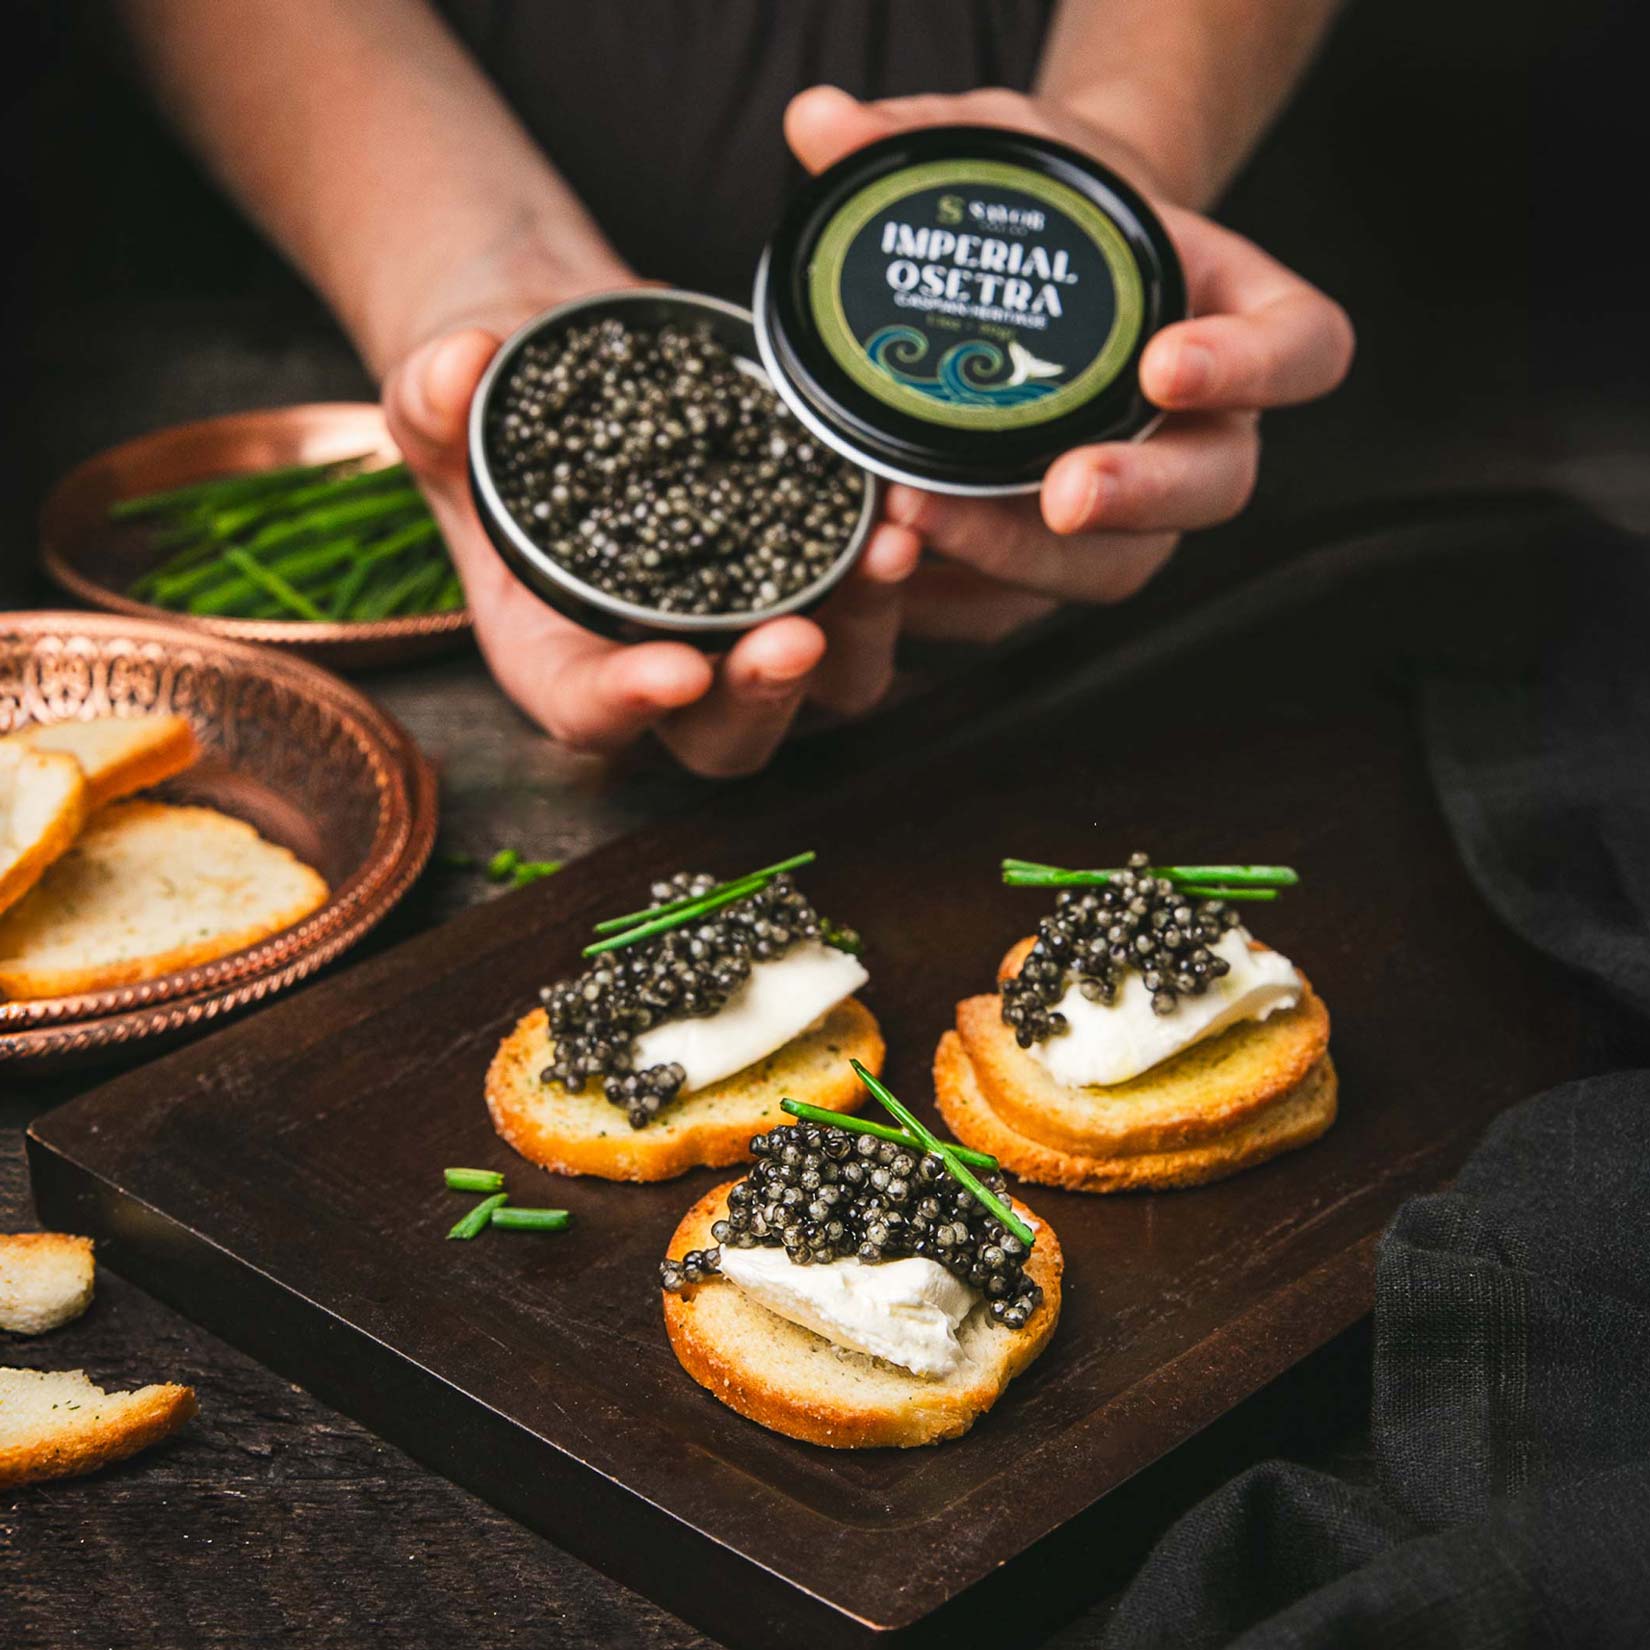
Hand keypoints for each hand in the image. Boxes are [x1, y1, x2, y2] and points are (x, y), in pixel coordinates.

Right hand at [382, 279, 920, 776]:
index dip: (628, 705)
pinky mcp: (809, 580)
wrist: (572, 376)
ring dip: (862, 632)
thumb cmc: (496, 416)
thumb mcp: (444, 404)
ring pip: (825, 685)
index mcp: (558, 658)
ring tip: (885, 551)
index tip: (671, 672)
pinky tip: (909, 509)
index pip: (588, 712)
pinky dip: (890, 571)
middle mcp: (662, 668)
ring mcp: (746, 633)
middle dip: (763, 697)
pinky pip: (867, 604)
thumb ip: (435, 402)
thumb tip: (460, 365)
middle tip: (795, 637)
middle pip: (725, 735)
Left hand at [784, 87, 1355, 639]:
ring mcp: (1137, 505)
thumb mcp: (1000, 151)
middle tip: (1065, 493)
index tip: (1168, 364)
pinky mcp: (1060, 560)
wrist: (1025, 279)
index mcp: (1233, 317)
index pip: (1301, 348)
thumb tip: (818, 123)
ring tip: (925, 529)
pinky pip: (1031, 608)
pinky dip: (962, 599)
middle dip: (1141, 495)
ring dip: (1028, 562)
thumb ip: (927, 138)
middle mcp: (1204, 428)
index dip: (1251, 368)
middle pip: (1216, 485)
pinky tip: (894, 577)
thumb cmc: (1047, 214)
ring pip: (1122, 566)